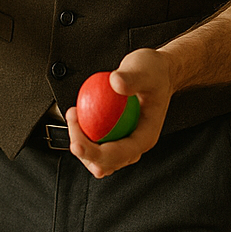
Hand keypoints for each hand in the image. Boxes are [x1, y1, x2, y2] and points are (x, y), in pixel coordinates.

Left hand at [65, 47, 173, 176]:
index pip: (117, 155)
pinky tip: (75, 115)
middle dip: (82, 149)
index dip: (94, 154)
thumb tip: (115, 83)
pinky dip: (83, 133)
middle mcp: (134, 145)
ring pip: (97, 156)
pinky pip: (96, 141)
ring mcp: (124, 141)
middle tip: (72, 118)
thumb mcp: (145, 70)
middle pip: (104, 161)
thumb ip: (131, 78)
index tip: (76, 144)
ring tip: (72, 114)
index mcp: (145, 138)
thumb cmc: (155, 73)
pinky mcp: (115, 134)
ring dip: (80, 141)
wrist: (158, 72)